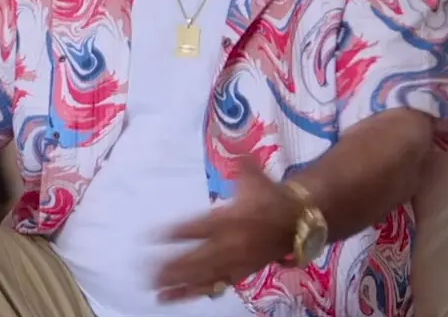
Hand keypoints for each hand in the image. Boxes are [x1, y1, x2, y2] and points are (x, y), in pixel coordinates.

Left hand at [154, 160, 302, 302]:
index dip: (177, 232)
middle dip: (173, 267)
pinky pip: (218, 285)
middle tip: (148, 273)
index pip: (199, 227)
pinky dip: (197, 292)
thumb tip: (237, 150)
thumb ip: (243, 164)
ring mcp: (236, 261)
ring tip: (157, 292)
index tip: (154, 236)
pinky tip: (178, 297)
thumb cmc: (271, 196)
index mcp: (231, 219)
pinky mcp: (241, 273)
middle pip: (198, 258)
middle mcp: (232, 244)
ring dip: (181, 285)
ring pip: (205, 276)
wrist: (299, 220)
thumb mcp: (256, 176)